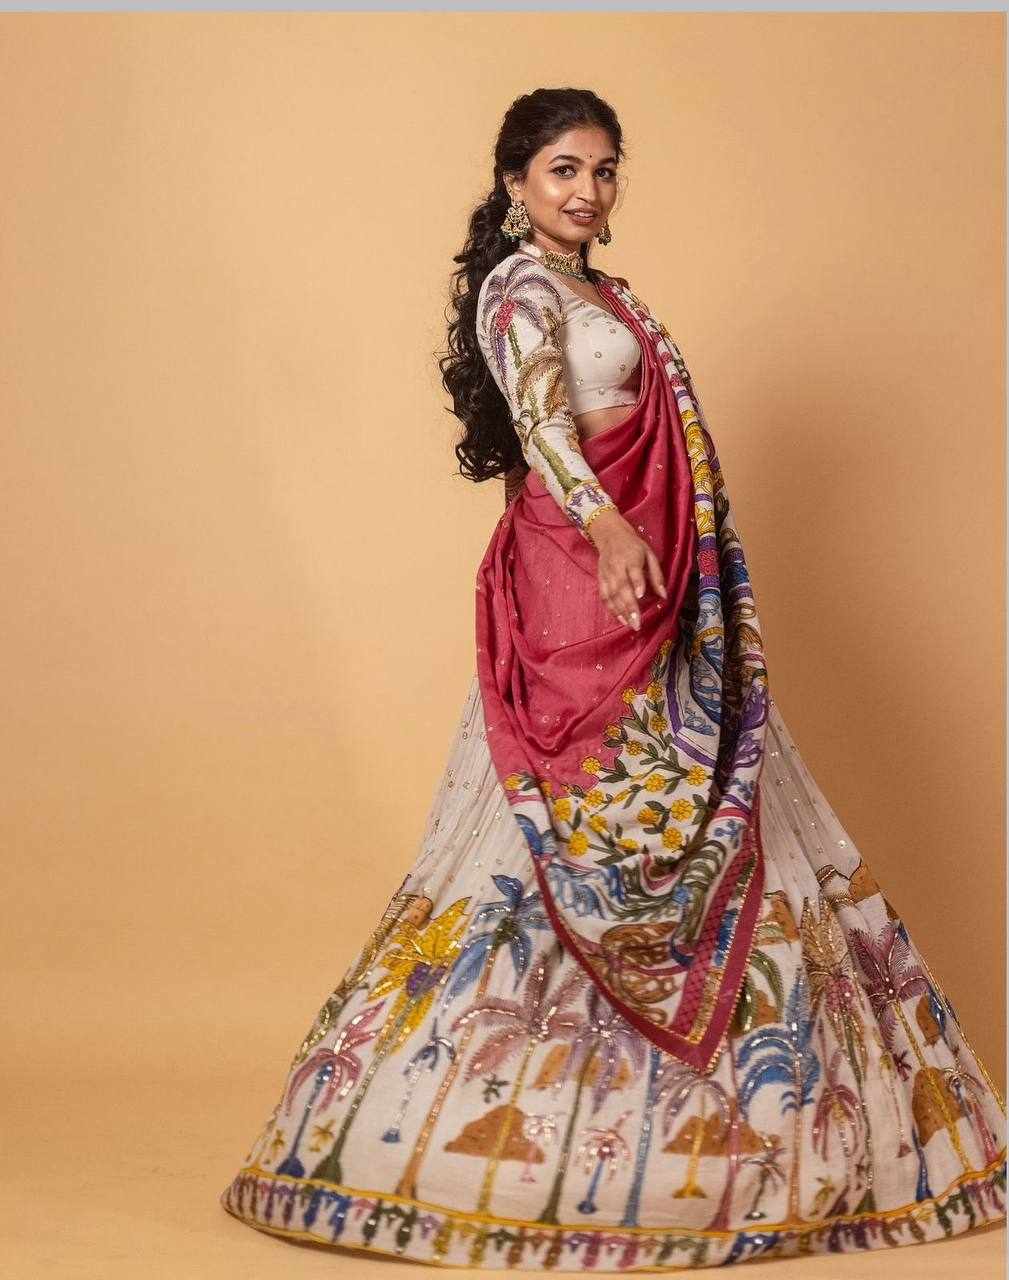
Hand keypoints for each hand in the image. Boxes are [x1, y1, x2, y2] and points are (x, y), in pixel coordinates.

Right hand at [586, 508, 666, 630]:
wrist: (609, 535)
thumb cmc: (634, 546)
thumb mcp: (649, 554)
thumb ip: (657, 575)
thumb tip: (664, 595)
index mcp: (631, 558)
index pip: (633, 571)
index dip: (636, 583)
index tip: (640, 595)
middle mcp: (617, 567)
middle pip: (622, 588)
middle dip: (629, 606)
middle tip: (637, 623)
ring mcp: (607, 574)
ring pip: (612, 595)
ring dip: (621, 611)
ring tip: (630, 624)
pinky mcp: (600, 579)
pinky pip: (604, 596)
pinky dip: (611, 609)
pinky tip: (620, 619)